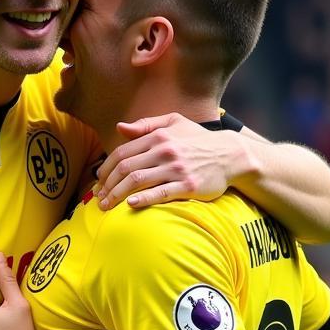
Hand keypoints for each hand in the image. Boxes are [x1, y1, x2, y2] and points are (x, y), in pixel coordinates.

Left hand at [95, 113, 243, 210]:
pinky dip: (142, 198)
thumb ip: (146, 125)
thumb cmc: (199, 140)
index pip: (121, 153)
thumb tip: (119, 128)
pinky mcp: (188, 186)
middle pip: (125, 168)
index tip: (98, 181)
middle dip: (106, 185)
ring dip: (116, 195)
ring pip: (137, 181)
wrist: (232, 156)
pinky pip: (160, 193)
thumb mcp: (175, 123)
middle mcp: (165, 151)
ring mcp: (176, 169)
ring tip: (106, 206)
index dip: (105, 169)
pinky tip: (130, 204)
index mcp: (158, 136)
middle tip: (98, 198)